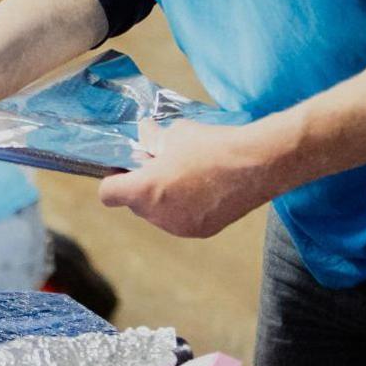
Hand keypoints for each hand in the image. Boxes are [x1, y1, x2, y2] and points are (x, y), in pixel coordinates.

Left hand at [96, 119, 278, 238]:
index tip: (126, 168)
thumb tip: (143, 134)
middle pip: (134, 203)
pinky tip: (203, 187)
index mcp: (145, 191)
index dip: (114, 179)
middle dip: (142, 185)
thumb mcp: (174, 134)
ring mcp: (180, 227)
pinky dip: (183, 206)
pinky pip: (180, 219)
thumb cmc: (211, 146)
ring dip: (163, 197)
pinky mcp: (201, 231)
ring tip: (187, 174)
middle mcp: (158, 215)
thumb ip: (152, 139)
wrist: (257, 165)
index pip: (108, 194)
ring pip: (158, 213)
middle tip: (160, 164)